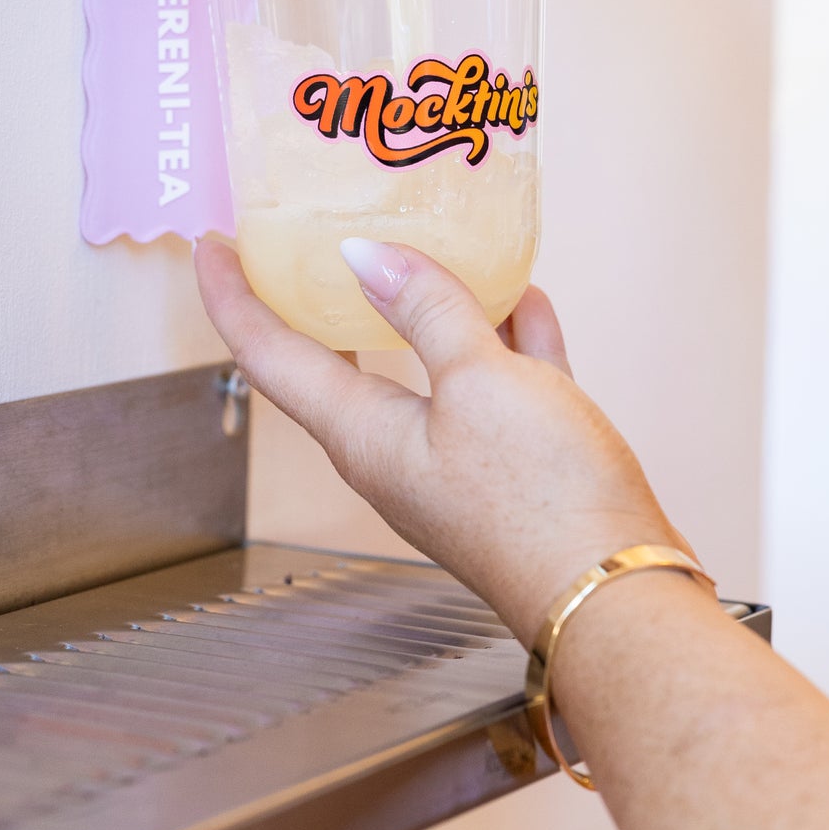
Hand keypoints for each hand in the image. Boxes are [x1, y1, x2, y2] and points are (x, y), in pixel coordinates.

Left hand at [194, 234, 679, 640]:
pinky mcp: (513, 466)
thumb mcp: (481, 382)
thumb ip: (426, 308)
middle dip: (322, 295)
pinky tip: (523, 297)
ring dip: (425, 304)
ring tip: (429, 241)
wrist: (616, 595)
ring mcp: (456, 459)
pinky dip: (502, 335)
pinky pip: (495, 382)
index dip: (234, 295)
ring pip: (426, 363)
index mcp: (363, 434)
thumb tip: (364, 255)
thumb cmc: (541, 500)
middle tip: (311, 234)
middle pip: (340, 357)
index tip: (212, 243)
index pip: (268, 355)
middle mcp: (396, 450)